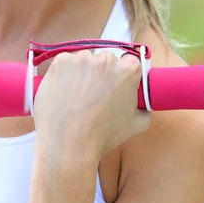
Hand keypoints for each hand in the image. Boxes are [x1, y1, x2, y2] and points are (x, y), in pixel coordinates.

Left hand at [32, 50, 150, 161]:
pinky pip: (65, 63)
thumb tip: (142, 103)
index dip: (122, 77)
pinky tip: (64, 92)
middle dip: (102, 75)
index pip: (129, 64)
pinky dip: (65, 75)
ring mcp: (81, 58)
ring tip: (77, 97)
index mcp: (128, 69)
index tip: (115, 87)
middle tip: (94, 95)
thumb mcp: (137, 124)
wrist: (69, 144)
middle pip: (105, 61)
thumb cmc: (103, 135)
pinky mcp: (60, 61)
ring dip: (83, 73)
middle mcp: (105, 59)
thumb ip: (143, 107)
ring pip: (84, 61)